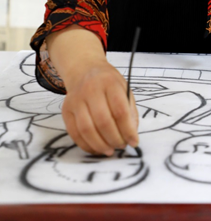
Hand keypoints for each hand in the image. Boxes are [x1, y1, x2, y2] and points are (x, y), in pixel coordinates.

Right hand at [46, 25, 138, 155]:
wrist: (84, 70)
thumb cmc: (108, 82)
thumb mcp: (124, 89)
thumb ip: (130, 111)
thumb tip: (131, 136)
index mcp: (110, 83)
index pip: (120, 110)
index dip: (128, 130)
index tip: (134, 142)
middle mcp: (91, 90)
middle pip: (103, 121)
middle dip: (114, 139)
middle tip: (121, 146)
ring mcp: (76, 100)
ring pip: (86, 129)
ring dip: (100, 145)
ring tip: (110, 150)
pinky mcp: (66, 110)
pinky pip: (74, 133)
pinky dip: (86, 145)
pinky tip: (96, 148)